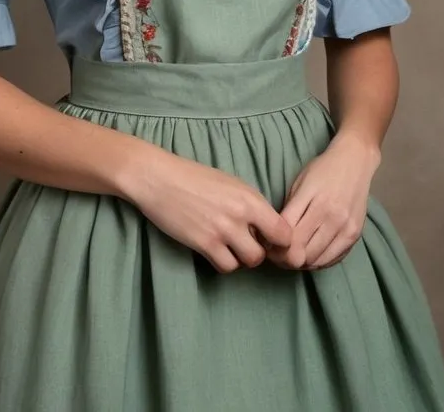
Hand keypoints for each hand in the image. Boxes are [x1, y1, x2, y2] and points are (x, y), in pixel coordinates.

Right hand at [123, 148, 292, 273]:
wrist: (160, 177)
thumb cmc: (194, 177)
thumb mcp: (231, 184)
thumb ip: (250, 205)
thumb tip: (265, 228)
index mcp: (250, 197)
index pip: (284, 232)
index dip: (280, 241)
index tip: (269, 240)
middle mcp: (240, 215)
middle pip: (266, 252)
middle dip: (259, 251)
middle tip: (245, 243)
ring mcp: (222, 231)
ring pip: (248, 262)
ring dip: (241, 257)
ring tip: (229, 245)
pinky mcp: (204, 243)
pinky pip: (225, 266)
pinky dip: (223, 261)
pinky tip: (214, 248)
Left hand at [264, 132, 379, 270]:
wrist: (355, 161)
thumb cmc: (322, 169)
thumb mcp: (299, 183)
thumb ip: (289, 210)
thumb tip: (273, 237)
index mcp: (312, 198)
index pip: (287, 234)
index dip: (272, 245)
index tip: (266, 246)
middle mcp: (330, 215)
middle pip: (300, 251)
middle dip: (283, 258)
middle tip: (276, 255)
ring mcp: (345, 226)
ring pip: (315, 259)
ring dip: (300, 263)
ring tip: (291, 257)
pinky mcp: (355, 235)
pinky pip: (332, 259)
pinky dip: (318, 263)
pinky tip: (310, 256)